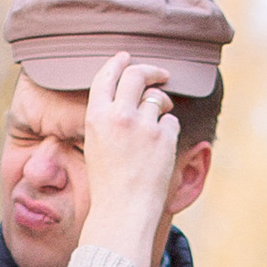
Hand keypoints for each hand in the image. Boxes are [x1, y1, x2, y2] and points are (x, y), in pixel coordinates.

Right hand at [78, 53, 177, 266]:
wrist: (123, 210)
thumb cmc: (108, 183)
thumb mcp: (96, 144)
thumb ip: (108, 117)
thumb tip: (132, 93)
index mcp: (95, 116)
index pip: (106, 76)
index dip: (117, 62)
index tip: (126, 57)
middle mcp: (118, 115)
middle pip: (136, 75)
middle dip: (151, 70)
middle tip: (161, 73)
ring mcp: (143, 124)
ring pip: (158, 98)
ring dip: (162, 106)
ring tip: (157, 126)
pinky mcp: (164, 136)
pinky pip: (171, 122)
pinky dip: (168, 132)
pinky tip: (159, 152)